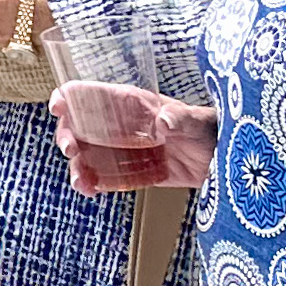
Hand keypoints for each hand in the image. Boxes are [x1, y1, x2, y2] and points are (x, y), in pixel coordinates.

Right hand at [50, 93, 217, 193]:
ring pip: (89, 155)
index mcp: (134, 105)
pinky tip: (90, 191)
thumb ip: (181, 119)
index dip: (71, 96)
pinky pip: (106, 177)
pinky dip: (94, 183)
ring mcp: (126, 150)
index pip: (93, 94)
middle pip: (82, 126)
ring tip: (81, 181)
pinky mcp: (135, 172)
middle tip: (71, 150)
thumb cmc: (213, 132)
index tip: (58, 105)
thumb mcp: (198, 123)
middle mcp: (123, 126)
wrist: (227, 161)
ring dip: (78, 166)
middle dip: (68, 135)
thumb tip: (162, 121)